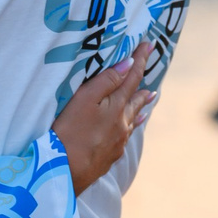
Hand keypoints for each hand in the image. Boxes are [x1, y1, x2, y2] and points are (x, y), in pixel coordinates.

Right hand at [53, 39, 158, 192]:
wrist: (65, 173)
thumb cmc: (69, 132)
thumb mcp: (84, 99)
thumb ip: (106, 81)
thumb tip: (128, 65)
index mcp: (117, 107)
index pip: (131, 77)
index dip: (139, 60)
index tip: (149, 44)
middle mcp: (122, 124)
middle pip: (136, 99)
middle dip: (143, 83)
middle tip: (152, 70)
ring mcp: (117, 142)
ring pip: (133, 118)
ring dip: (141, 104)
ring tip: (150, 96)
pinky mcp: (109, 156)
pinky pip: (126, 134)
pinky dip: (132, 124)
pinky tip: (131, 128)